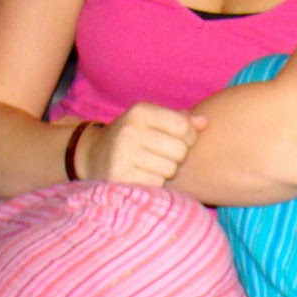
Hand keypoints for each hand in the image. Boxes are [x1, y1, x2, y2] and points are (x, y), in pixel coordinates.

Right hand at [79, 104, 208, 186]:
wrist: (91, 156)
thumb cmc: (131, 137)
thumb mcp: (151, 120)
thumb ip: (179, 120)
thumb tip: (205, 122)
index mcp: (140, 112)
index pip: (184, 127)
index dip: (188, 137)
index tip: (176, 141)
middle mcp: (130, 131)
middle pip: (180, 151)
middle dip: (176, 157)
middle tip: (161, 156)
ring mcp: (123, 155)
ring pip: (170, 169)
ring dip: (165, 172)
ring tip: (149, 166)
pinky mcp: (120, 178)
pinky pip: (156, 184)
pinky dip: (154, 184)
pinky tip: (141, 176)